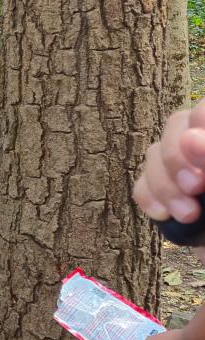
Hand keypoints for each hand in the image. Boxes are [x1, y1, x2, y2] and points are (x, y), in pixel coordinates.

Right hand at [133, 102, 204, 224]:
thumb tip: (191, 139)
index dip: (200, 122)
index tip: (199, 156)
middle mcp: (204, 149)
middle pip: (176, 125)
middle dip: (177, 158)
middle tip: (193, 189)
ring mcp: (187, 169)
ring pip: (154, 153)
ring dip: (164, 185)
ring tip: (188, 216)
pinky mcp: (168, 194)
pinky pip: (141, 182)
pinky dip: (148, 198)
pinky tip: (164, 217)